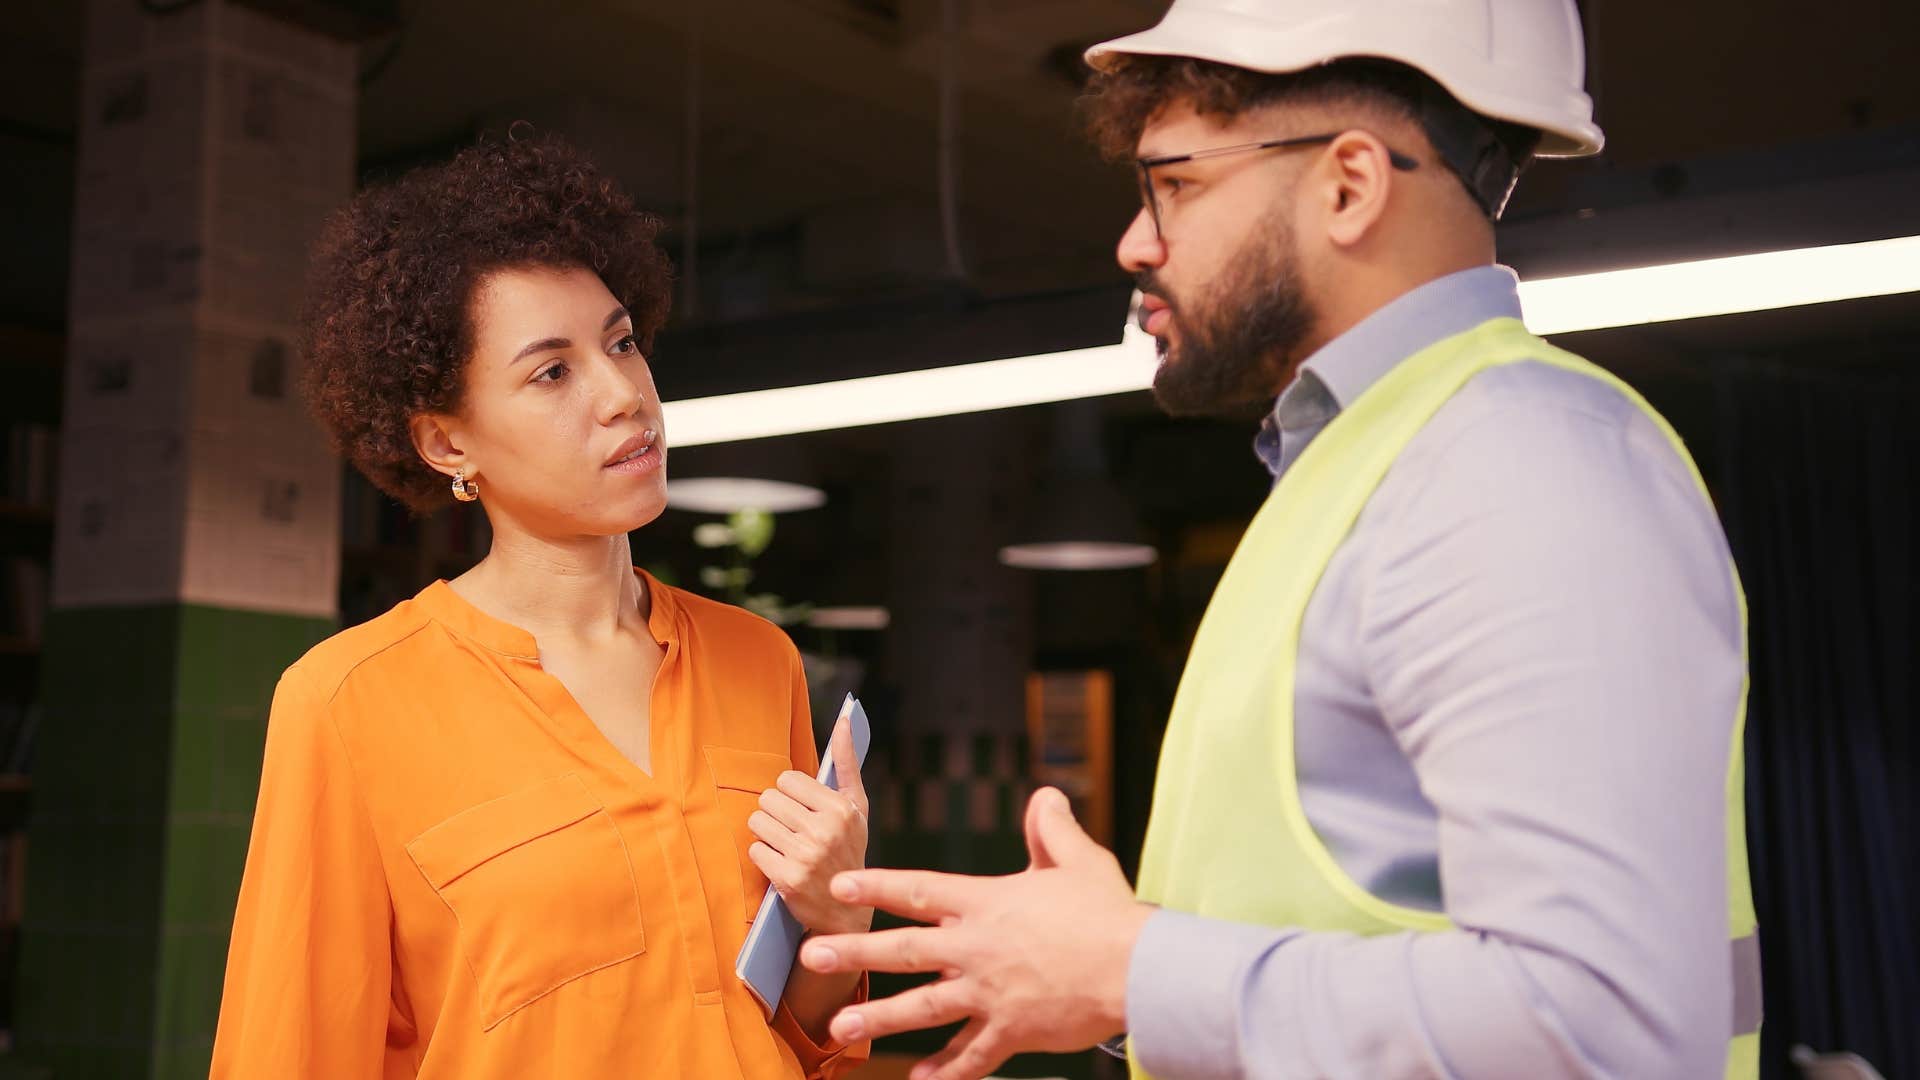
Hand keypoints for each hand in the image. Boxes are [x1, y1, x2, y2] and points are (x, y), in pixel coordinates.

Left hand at [748, 712, 873, 936]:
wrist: (847, 912)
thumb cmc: (849, 851)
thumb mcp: (857, 808)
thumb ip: (847, 763)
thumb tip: (846, 718)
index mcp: (842, 809)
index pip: (787, 779)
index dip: (791, 795)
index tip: (803, 811)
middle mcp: (825, 831)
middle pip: (768, 799)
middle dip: (776, 813)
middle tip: (792, 830)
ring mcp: (805, 856)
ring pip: (757, 822)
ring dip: (766, 833)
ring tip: (785, 845)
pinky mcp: (786, 879)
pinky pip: (754, 849)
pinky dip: (763, 856)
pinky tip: (781, 864)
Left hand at [799, 787, 1152, 1079]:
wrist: (1139, 969)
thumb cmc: (1109, 913)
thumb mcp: (1079, 861)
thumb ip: (1053, 830)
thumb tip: (1045, 798)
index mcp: (987, 903)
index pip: (920, 889)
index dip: (877, 884)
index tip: (839, 883)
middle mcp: (978, 948)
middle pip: (904, 949)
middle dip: (855, 950)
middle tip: (812, 954)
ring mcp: (991, 993)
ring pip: (923, 1008)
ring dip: (880, 1018)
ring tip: (840, 1027)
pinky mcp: (1012, 1031)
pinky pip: (971, 1057)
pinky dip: (945, 1072)